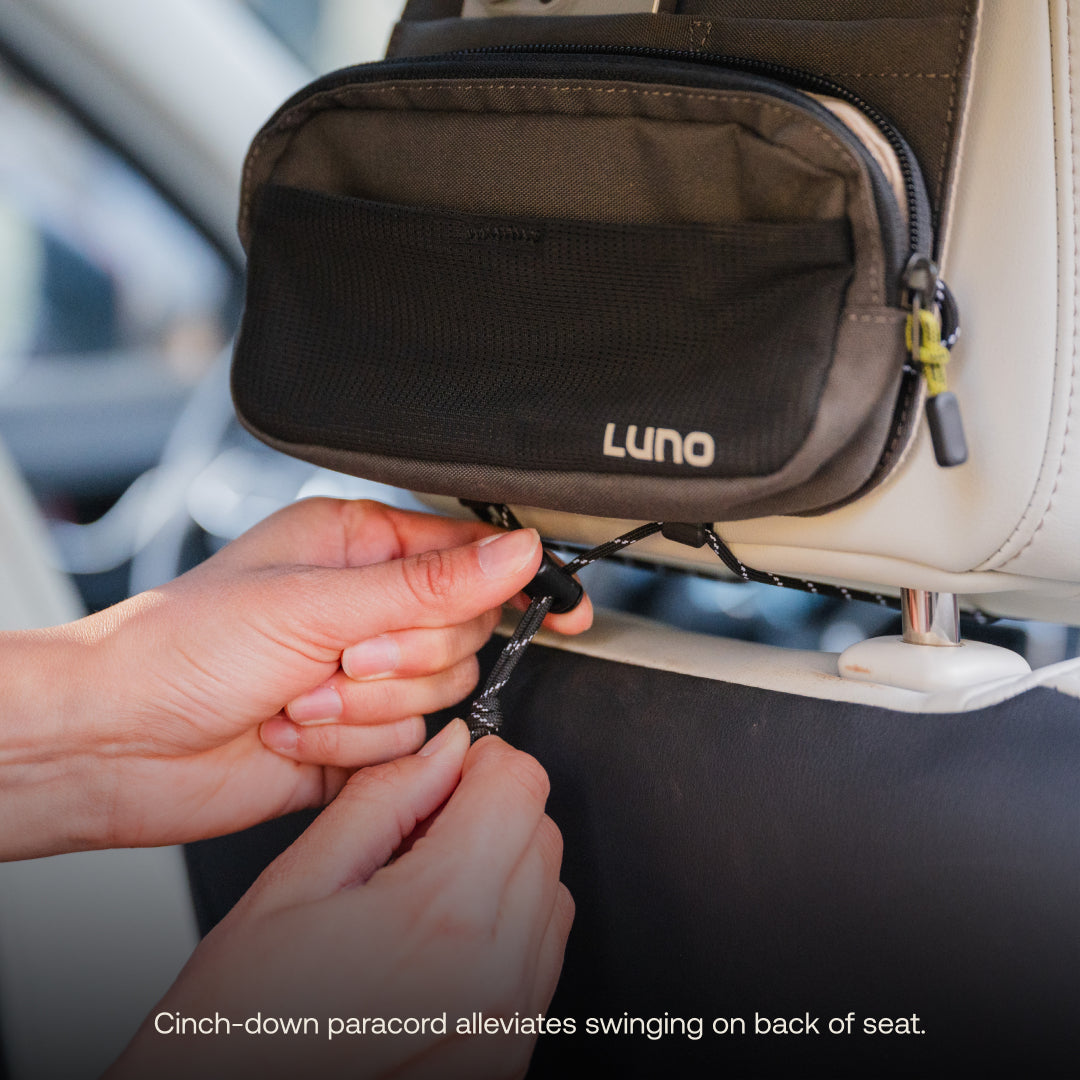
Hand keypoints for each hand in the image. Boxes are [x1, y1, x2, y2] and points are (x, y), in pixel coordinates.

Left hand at [1, 499, 590, 857]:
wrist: (116, 743)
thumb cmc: (182, 647)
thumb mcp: (317, 602)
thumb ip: (430, 583)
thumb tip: (517, 552)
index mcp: (356, 547)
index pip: (469, 554)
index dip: (519, 580)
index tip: (567, 607)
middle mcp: (364, 607)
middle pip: (460, 632)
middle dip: (401, 656)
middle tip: (342, 655)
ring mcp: (361, 674)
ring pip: (435, 694)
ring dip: (364, 707)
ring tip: (299, 695)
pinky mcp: (353, 736)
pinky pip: (402, 745)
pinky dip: (350, 747)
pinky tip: (294, 731)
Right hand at [108, 722, 573, 1079]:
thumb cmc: (237, 1031)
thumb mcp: (291, 888)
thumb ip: (382, 800)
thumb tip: (442, 749)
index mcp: (440, 919)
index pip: (519, 786)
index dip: (479, 762)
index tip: (443, 772)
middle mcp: (493, 978)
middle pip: (541, 834)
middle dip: (488, 811)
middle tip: (416, 832)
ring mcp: (508, 1028)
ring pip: (550, 894)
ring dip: (501, 868)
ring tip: (419, 892)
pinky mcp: (510, 1058)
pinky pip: (540, 958)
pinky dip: (505, 926)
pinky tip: (437, 939)